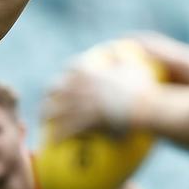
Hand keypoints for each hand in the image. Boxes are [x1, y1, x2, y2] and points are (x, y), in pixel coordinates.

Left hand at [41, 54, 155, 140]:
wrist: (143, 107)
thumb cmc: (142, 87)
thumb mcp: (131, 65)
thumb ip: (121, 54)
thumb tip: (116, 46)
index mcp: (88, 71)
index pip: (69, 69)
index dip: (65, 75)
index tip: (64, 81)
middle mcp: (78, 85)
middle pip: (54, 89)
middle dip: (49, 97)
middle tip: (49, 104)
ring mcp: (77, 104)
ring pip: (53, 111)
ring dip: (47, 118)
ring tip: (45, 125)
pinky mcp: (81, 121)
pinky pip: (63, 130)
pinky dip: (56, 136)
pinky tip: (53, 143)